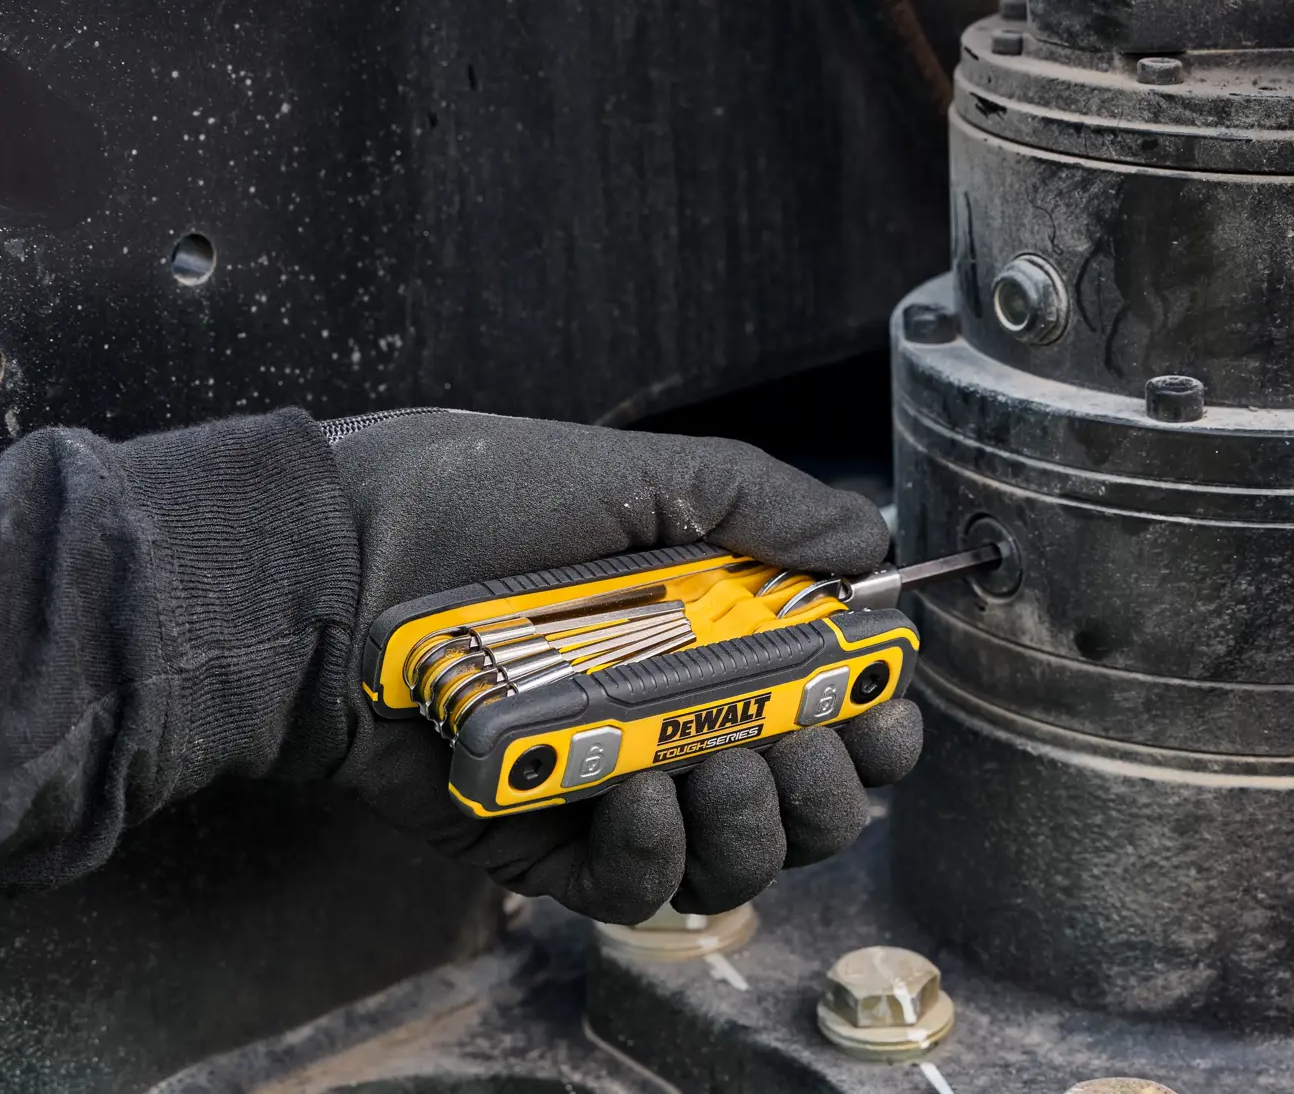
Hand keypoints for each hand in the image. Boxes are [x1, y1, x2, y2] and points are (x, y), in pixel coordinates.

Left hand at [326, 411, 921, 922]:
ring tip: (720, 761)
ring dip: (759, 822)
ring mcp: (625, 790)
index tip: (878, 697)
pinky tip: (639, 789)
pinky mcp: (554, 846)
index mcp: (722, 636)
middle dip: (834, 784)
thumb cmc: (476, 507)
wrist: (337, 568)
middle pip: (813, 802)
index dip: (879, 716)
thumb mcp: (637, 477)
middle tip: (805, 737)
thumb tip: (871, 544)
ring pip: (743, 860)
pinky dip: (659, 854)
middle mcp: (687, 721)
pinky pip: (642, 892)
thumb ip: (760, 503)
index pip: (839, 704)